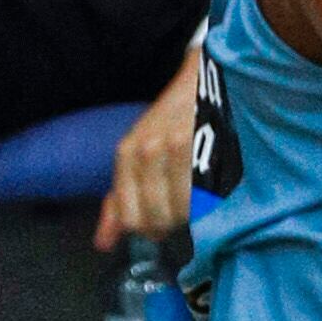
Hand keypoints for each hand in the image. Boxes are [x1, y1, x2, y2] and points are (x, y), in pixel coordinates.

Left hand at [97, 49, 197, 251]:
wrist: (205, 78)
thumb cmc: (171, 122)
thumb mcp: (138, 155)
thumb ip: (120, 201)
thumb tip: (104, 243)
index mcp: (127, 153)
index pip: (131, 217)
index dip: (149, 229)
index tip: (164, 225)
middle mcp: (148, 149)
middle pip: (158, 218)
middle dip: (173, 223)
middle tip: (187, 208)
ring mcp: (179, 145)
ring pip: (185, 210)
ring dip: (197, 212)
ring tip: (204, 194)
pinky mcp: (210, 141)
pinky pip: (210, 192)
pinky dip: (215, 197)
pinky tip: (218, 183)